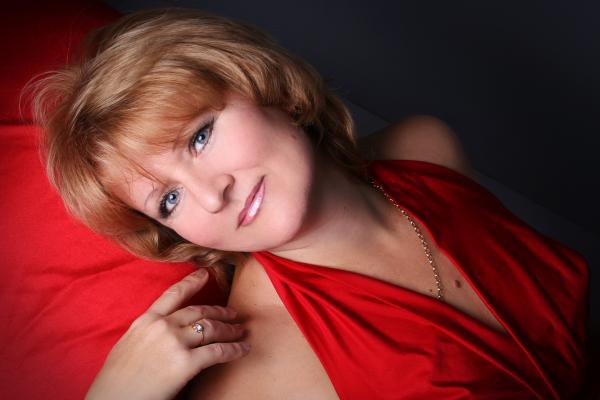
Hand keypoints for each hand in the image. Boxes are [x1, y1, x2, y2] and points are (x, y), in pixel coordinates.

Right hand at [86, 268, 249, 399]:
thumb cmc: (116, 382)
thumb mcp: (128, 346)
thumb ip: (147, 334)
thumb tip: (164, 332)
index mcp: (145, 321)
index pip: (173, 295)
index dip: (192, 282)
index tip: (205, 274)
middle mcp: (161, 327)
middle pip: (199, 311)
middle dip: (220, 312)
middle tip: (233, 314)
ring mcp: (174, 343)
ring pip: (211, 328)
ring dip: (230, 329)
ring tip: (240, 331)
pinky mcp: (185, 363)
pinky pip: (217, 351)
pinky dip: (234, 349)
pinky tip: (242, 349)